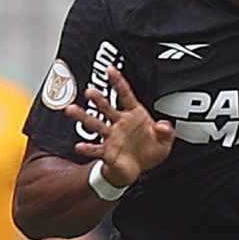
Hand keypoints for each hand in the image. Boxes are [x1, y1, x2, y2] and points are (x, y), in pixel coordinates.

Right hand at [63, 64, 174, 187]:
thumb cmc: (148, 152)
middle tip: (90, 91)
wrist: (138, 170)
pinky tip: (79, 147)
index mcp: (134, 115)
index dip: (118, 82)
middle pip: (106, 107)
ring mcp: (111, 136)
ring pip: (95, 124)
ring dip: (84, 117)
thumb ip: (166, 132)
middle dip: (98, 98)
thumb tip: (162, 126)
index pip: (125, 95)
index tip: (110, 69)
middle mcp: (119, 123)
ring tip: (72, 110)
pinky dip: (87, 148)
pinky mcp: (107, 152)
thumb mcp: (165, 141)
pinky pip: (96, 149)